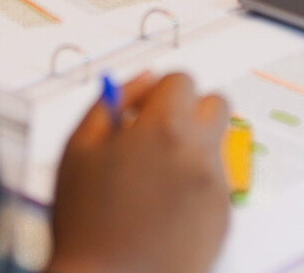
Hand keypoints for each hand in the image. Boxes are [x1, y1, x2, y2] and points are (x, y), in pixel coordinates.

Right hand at [46, 72, 231, 272]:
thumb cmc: (85, 224)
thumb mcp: (78, 149)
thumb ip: (111, 100)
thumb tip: (144, 78)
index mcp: (164, 130)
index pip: (182, 80)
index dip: (156, 92)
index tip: (137, 112)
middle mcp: (199, 154)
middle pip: (216, 103)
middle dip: (188, 110)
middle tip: (154, 136)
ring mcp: (216, 189)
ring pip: (215, 145)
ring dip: (190, 149)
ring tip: (150, 182)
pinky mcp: (224, 220)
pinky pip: (216, 184)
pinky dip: (195, 186)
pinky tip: (162, 210)